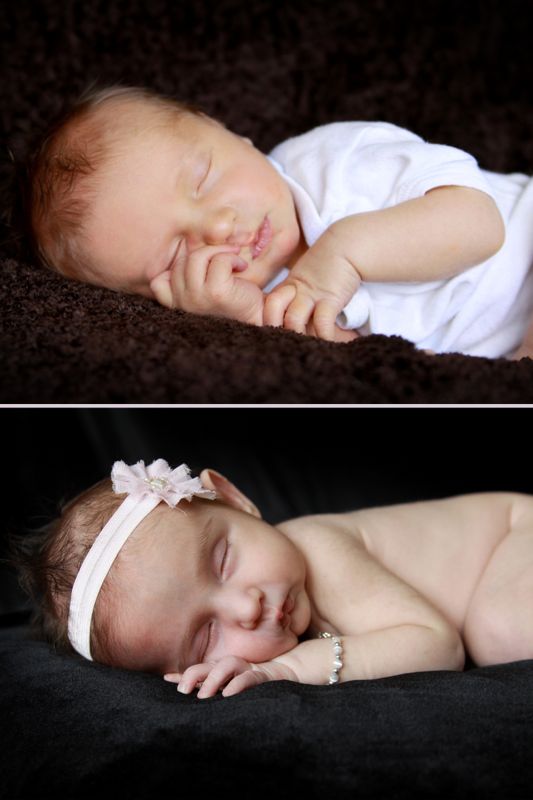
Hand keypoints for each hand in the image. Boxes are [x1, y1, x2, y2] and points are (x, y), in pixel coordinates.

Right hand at [150, 241, 264, 325]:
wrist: (260, 318)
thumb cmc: (234, 301)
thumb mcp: (203, 285)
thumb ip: (191, 270)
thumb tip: (189, 237)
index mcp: (175, 304)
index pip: (158, 279)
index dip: (180, 262)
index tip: (204, 263)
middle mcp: (181, 304)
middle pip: (182, 260)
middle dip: (206, 253)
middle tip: (227, 256)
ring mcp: (196, 299)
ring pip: (196, 257)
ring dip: (219, 252)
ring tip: (234, 259)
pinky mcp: (215, 293)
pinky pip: (218, 261)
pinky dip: (232, 258)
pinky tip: (242, 267)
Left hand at [164, 655, 297, 698]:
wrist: (291, 675)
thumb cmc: (258, 685)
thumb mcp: (235, 690)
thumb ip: (217, 691)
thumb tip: (192, 697)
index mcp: (224, 671)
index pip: (200, 670)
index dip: (183, 674)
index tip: (165, 679)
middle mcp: (234, 668)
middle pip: (209, 665)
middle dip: (194, 674)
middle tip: (182, 690)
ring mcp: (248, 670)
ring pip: (228, 665)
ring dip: (214, 678)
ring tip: (203, 695)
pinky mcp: (264, 678)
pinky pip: (250, 678)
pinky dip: (239, 684)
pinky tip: (229, 694)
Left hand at [263, 227, 360, 339]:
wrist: (347, 247)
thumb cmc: (328, 265)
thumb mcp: (306, 277)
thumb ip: (297, 292)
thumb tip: (296, 317)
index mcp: (287, 287)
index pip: (269, 305)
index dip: (269, 320)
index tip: (275, 335)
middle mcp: (295, 291)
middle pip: (272, 310)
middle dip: (275, 328)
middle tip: (285, 343)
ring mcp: (312, 294)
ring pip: (293, 319)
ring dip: (298, 335)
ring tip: (305, 347)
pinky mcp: (330, 298)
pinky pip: (322, 322)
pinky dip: (324, 335)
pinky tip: (327, 343)